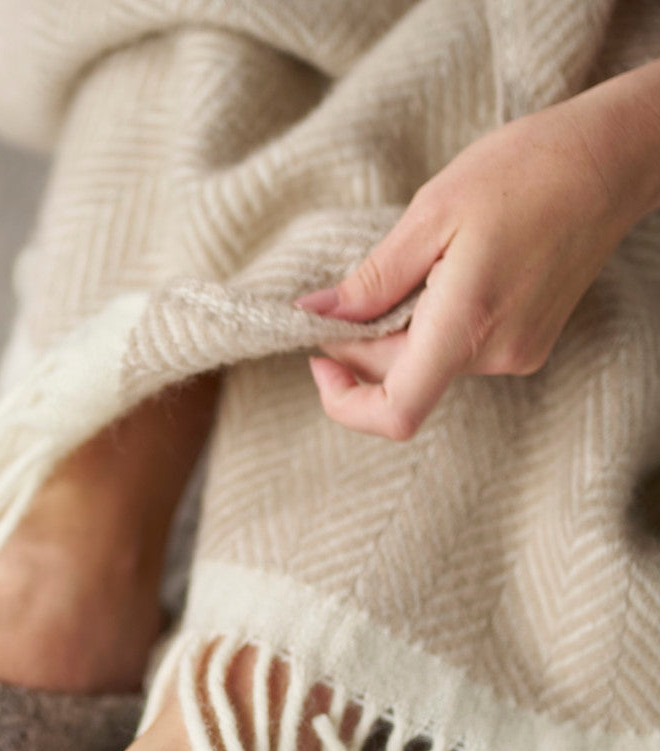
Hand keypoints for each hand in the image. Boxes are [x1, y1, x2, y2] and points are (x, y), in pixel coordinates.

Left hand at [296, 60, 659, 440]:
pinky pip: (458, 351)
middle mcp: (496, 354)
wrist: (612, 159)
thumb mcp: (431, 212)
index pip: (395, 412)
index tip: (318, 353)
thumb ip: (372, 279)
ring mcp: (517, 354)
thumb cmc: (527, 168)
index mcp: (468, 324)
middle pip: (401, 382)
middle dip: (360, 349)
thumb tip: (317, 315)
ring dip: (396, 334)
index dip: (344, 399)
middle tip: (341, 299)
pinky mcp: (528, 344)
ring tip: (409, 271)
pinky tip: (441, 277)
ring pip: (428, 366)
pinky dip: (430, 327)